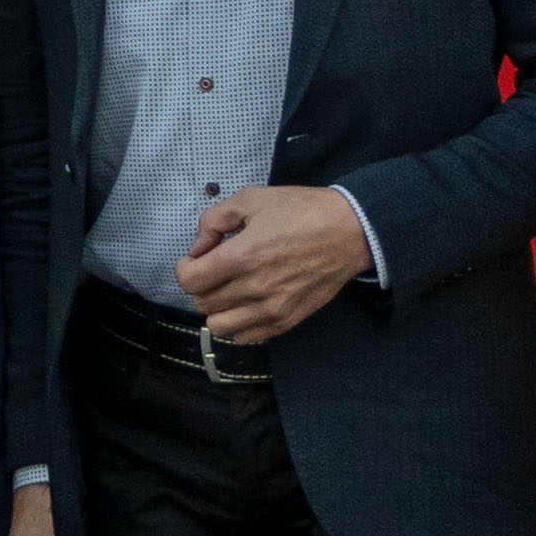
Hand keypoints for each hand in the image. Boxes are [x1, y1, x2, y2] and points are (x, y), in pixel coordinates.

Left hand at [173, 184, 370, 348]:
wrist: (350, 231)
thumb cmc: (302, 211)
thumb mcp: (251, 198)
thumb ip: (213, 220)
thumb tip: (198, 248)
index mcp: (241, 256)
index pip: (189, 280)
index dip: (186, 268)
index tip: (197, 259)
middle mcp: (254, 288)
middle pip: (201, 303)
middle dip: (201, 285)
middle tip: (216, 269)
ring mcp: (271, 309)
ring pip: (219, 326)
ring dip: (217, 308)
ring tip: (229, 290)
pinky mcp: (287, 320)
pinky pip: (246, 337)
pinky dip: (239, 325)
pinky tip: (247, 304)